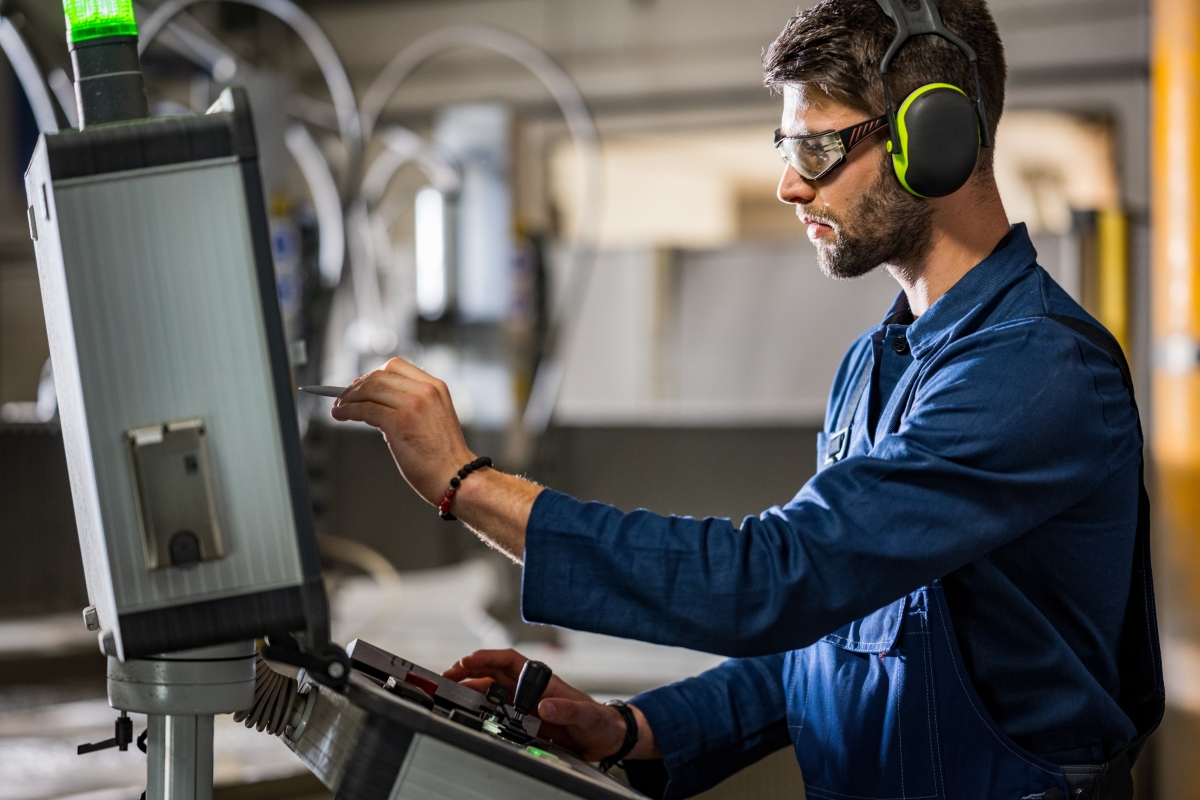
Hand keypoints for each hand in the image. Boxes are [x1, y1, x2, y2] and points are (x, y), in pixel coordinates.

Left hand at [330, 359, 474, 504]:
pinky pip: (364, 409)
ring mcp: (413, 405)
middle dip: (356, 386)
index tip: (361, 384)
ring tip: (339, 408)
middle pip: (379, 375)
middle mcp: (425, 391)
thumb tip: (377, 402)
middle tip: (344, 397)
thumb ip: (412, 404)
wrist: (457, 476)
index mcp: (436, 387)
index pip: (396, 366)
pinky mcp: (399, 422)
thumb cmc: (444, 456)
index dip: (373, 374)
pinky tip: (340, 415)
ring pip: (369, 390)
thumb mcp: (434, 417)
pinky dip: (348, 410)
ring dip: (348, 398)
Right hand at [444, 649, 658, 761]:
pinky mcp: (523, 719)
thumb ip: (566, 710)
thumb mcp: (585, 716)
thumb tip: (545, 706)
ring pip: (489, 691)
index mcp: (541, 679)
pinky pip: (496, 711)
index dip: (485, 658)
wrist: (605, 739)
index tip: (466, 661)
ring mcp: (524, 703)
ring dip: (469, 690)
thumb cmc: (598, 721)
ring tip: (449, 694)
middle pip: (491, 673)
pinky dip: (480, 709)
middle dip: (467, 672)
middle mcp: (529, 688)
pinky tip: (467, 712)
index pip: (507, 660)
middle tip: (445, 678)